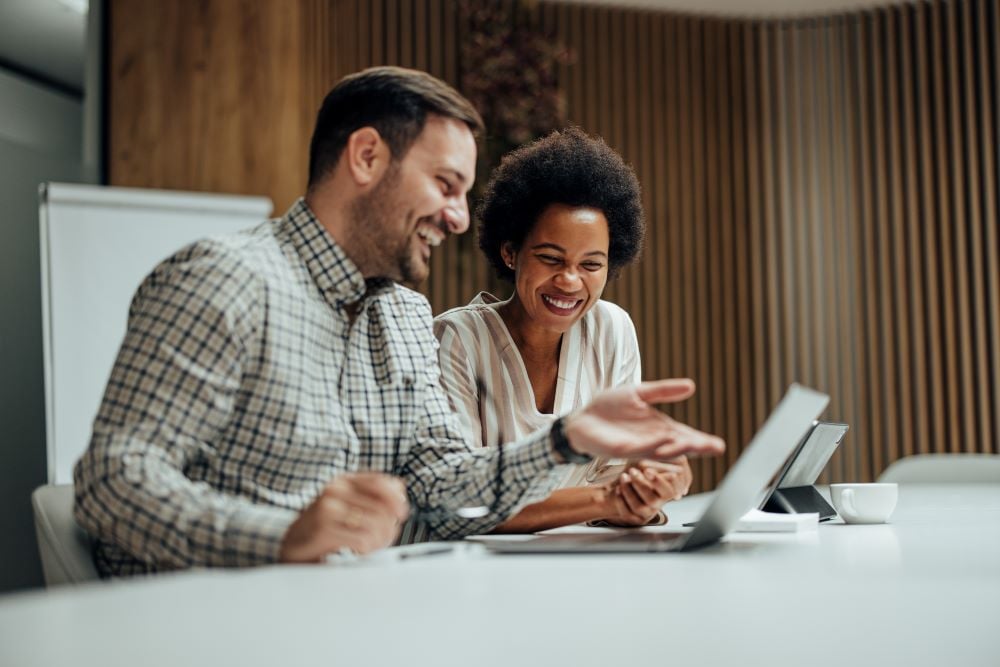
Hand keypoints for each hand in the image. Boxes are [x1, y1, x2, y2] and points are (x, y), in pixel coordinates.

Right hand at [279, 473, 409, 562]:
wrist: (289, 543)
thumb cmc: (322, 527)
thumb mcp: (345, 505)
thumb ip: (370, 498)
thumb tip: (401, 499)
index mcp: (343, 481)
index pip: (382, 483)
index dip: (398, 500)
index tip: (401, 514)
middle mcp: (335, 490)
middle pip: (383, 507)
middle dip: (390, 527)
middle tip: (384, 539)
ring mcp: (328, 509)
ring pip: (376, 524)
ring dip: (380, 540)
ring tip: (372, 546)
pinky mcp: (324, 530)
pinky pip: (362, 540)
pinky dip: (367, 549)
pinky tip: (359, 551)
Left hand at [562, 379, 725, 460]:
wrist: (580, 418)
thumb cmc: (608, 408)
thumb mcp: (638, 393)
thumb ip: (663, 391)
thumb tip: (691, 385)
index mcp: (658, 428)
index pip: (684, 435)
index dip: (701, 441)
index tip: (719, 445)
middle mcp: (651, 440)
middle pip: (678, 446)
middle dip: (696, 447)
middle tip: (715, 448)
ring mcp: (636, 447)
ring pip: (662, 449)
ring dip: (678, 447)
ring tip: (695, 444)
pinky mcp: (620, 449)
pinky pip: (640, 448)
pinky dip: (653, 445)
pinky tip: (665, 441)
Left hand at [601, 457, 692, 525]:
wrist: (617, 485)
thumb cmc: (636, 470)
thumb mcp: (650, 460)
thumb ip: (663, 456)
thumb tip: (669, 444)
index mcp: (666, 491)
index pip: (669, 489)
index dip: (658, 481)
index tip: (647, 470)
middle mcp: (657, 504)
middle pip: (653, 498)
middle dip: (642, 484)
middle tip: (633, 470)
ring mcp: (645, 512)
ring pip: (639, 506)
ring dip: (630, 490)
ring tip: (624, 476)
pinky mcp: (632, 518)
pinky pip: (626, 512)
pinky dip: (621, 499)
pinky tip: (618, 488)